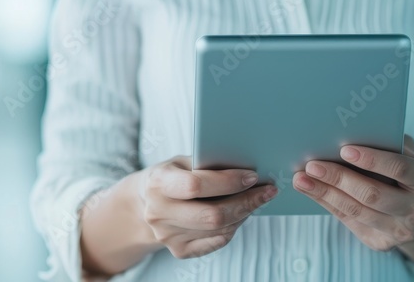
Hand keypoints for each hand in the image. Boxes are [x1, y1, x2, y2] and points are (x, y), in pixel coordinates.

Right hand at [138, 156, 277, 258]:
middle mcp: (158, 212)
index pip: (196, 186)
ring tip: (257, 199)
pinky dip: (234, 227)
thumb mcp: (182, 161)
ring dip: (244, 214)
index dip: (227, 182)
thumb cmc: (172, 175)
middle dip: (245, 202)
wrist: (146, 203)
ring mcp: (167, 235)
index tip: (252, 176)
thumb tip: (247, 167)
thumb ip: (207, 164)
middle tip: (267, 191)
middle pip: (211, 215)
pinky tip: (242, 214)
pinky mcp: (178, 250)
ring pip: (218, 230)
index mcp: (158, 183)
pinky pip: (216, 241)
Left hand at [292, 135, 413, 251]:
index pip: (400, 168)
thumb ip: (388, 143)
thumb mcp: (407, 154)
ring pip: (356, 211)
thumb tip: (351, 129)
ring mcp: (400, 230)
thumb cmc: (406, 173)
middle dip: (339, 178)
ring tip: (301, 178)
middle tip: (312, 165)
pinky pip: (349, 221)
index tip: (344, 149)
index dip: (372, 159)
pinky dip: (327, 203)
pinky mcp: (381, 242)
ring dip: (324, 193)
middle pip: (372, 194)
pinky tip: (311, 190)